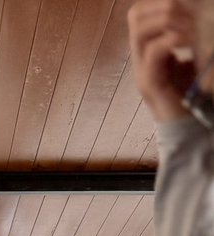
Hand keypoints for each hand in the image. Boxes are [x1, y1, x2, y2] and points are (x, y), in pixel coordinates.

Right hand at [128, 0, 196, 121]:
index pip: (140, 14)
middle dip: (163, 7)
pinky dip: (172, 39)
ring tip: (188, 27)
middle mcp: (140, 59)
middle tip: (187, 14)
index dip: (158, 2)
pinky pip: (154, 51)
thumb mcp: (190, 57)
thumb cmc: (191, 94)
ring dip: (166, 21)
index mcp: (148, 51)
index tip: (185, 5)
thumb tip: (196, 11)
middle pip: (135, 16)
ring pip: (140, 31)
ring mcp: (141, 71)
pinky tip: (189, 41)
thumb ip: (186, 38)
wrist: (188, 127)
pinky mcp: (149, 83)